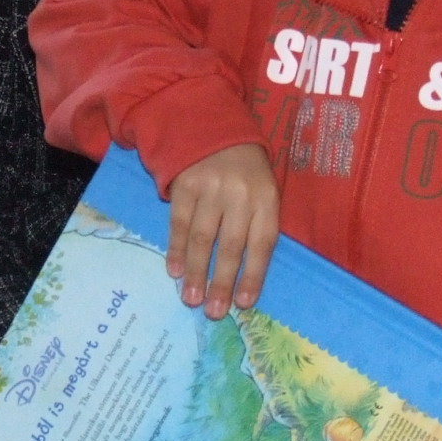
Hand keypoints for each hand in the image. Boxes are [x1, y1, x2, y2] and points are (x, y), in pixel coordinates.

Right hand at [165, 144, 278, 318]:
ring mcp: (210, 188)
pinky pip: (179, 223)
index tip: (244, 304)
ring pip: (203, 238)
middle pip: (231, 246)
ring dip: (196, 272)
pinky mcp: (185, 185)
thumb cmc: (244, 171)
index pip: (262, 243)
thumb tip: (244, 278)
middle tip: (214, 312)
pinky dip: (177, 249)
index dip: (253, 275)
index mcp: (266, 197)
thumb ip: (258, 226)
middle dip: (222, 282)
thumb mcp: (264, 191)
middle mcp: (240, 193)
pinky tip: (175, 271)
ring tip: (191, 299)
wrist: (212, 128)